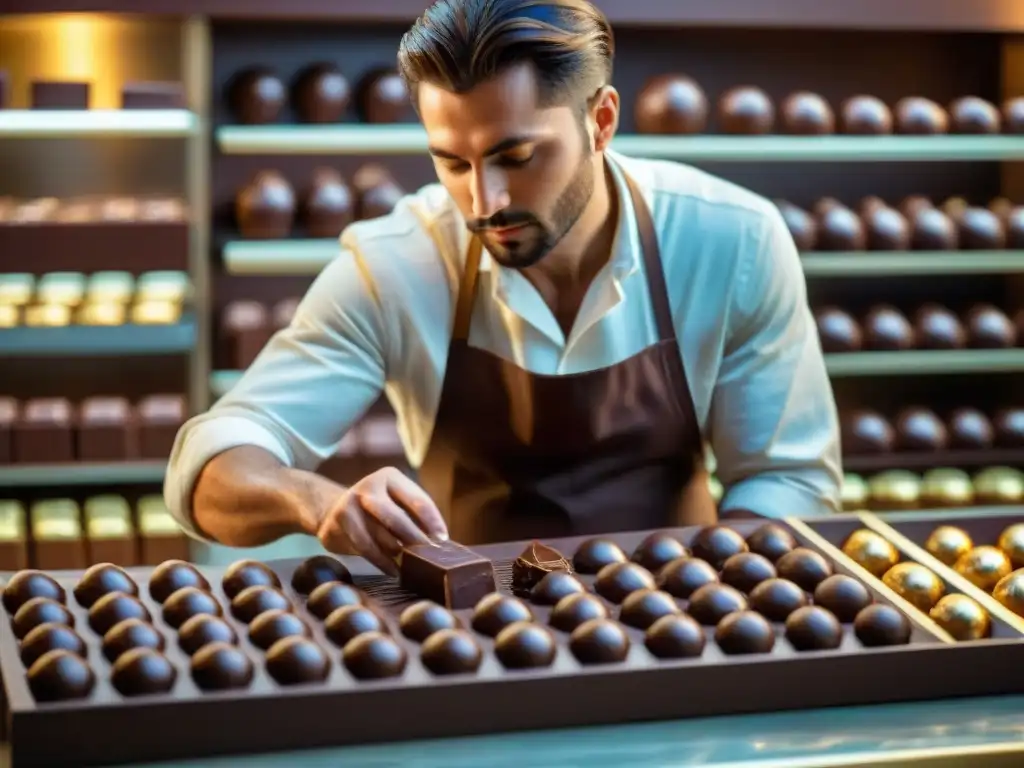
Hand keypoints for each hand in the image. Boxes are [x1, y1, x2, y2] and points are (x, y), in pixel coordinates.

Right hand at [315, 467, 447, 575]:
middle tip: (429, 556)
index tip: (443, 540)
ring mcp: (350, 503)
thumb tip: (441, 542)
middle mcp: (369, 486)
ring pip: (380, 535)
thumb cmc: (377, 510)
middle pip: (396, 517)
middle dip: (415, 539)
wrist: (334, 510)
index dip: (433, 522)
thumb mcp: (396, 503)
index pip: (417, 500)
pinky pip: (365, 547)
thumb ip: (415, 517)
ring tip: (412, 565)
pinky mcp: (339, 521)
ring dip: (398, 552)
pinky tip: (394, 571)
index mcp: (390, 477)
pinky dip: (382, 562)